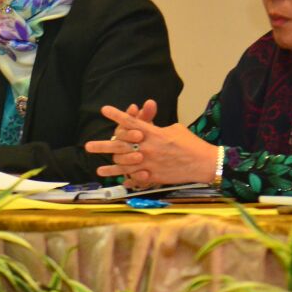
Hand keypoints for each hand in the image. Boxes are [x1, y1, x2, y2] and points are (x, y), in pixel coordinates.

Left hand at [85, 102, 219, 185]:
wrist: (203, 162)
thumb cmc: (191, 143)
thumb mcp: (175, 129)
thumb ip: (158, 128)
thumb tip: (150, 127)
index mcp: (153, 133)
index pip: (131, 122)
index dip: (117, 115)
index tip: (104, 110)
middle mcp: (148, 148)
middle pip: (120, 146)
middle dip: (102, 146)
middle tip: (88, 146)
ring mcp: (150, 164)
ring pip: (124, 166)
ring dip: (110, 169)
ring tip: (98, 170)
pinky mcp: (155, 176)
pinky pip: (137, 179)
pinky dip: (128, 180)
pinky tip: (119, 182)